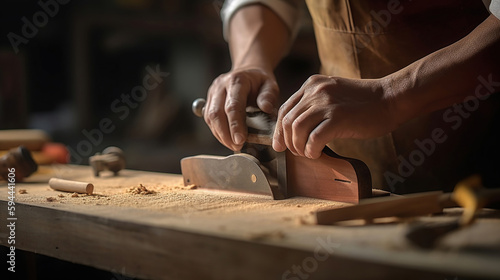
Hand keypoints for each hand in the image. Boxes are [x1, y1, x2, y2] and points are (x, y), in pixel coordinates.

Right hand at [205, 68, 278, 150]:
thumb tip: (266, 108)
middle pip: (216, 113)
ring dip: (220, 135)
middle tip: (237, 147)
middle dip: (225, 134)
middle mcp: (221, 85)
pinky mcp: (209, 100)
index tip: (241, 140)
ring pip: (210, 117)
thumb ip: (269, 96)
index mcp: (237, 80)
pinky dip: (217, 131)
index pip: (233, 106)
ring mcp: (212, 92)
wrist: (248, 71)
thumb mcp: (270, 84)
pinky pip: (208, 119)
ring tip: (233, 145)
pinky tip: (227, 139)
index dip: (235, 125)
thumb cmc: (259, 81)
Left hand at [272, 75, 396, 158]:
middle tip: (296, 153)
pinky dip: (311, 150)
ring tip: (308, 153)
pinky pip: (314, 139)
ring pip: (296, 129)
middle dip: (288, 141)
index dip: (279, 130)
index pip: (284, 109)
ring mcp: (326, 103)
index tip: (281, 145)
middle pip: (287, 121)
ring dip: (298, 147)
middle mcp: (315, 91)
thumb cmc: (364, 103)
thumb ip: (315, 105)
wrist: (391, 98)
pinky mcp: (338, 118)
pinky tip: (317, 154)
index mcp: (312, 84)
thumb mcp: (333, 95)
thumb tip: (296, 129)